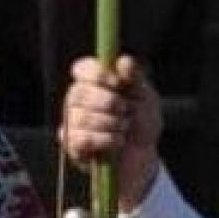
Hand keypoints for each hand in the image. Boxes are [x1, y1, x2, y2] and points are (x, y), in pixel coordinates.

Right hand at [60, 55, 164, 209]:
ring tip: (124, 128)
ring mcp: (72, 121)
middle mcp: (77, 98)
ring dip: (110, 123)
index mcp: (93, 81)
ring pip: (81, 117)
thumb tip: (122, 61)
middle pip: (78, 92)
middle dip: (108, 102)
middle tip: (126, 110)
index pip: (82, 68)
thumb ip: (135, 79)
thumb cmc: (142, 121)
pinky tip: (117, 142)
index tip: (118, 83)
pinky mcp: (72, 144)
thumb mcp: (146, 97)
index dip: (97, 74)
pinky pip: (81, 139)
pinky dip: (105, 140)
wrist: (144, 156)